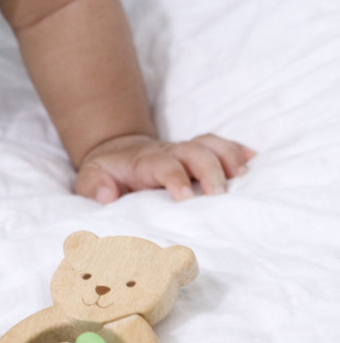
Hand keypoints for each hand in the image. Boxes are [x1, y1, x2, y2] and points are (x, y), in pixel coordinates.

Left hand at [75, 132, 254, 204]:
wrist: (117, 154)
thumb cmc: (105, 174)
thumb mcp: (89, 179)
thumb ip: (93, 187)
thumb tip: (108, 194)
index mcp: (144, 161)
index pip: (163, 165)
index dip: (175, 178)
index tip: (185, 198)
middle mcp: (169, 152)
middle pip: (194, 151)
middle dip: (209, 170)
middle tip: (219, 195)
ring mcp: (185, 151)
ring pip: (210, 145)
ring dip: (228, 157)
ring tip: (243, 175)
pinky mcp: (197, 154)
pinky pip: (220, 146)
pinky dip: (237, 151)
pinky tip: (253, 159)